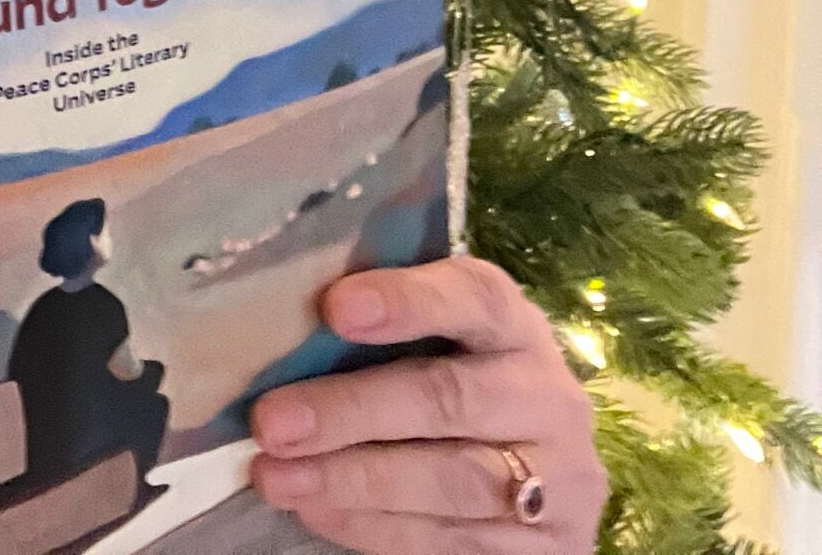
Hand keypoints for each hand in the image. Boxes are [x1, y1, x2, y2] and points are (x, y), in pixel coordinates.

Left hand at [249, 256, 605, 552]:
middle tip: (272, 423)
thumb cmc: (449, 381)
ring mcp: (558, 477)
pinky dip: (374, 527)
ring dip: (353, 480)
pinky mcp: (550, 544)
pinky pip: (452, 538)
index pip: (473, 297)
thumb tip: (269, 328)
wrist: (533, 473)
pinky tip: (315, 510)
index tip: (335, 307)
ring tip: (276, 477)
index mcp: (513, 325)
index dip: (407, 300)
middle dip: (352, 411)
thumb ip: (374, 333)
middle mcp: (545, 395)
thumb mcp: (430, 345)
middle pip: (449, 398)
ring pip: (452, 480)